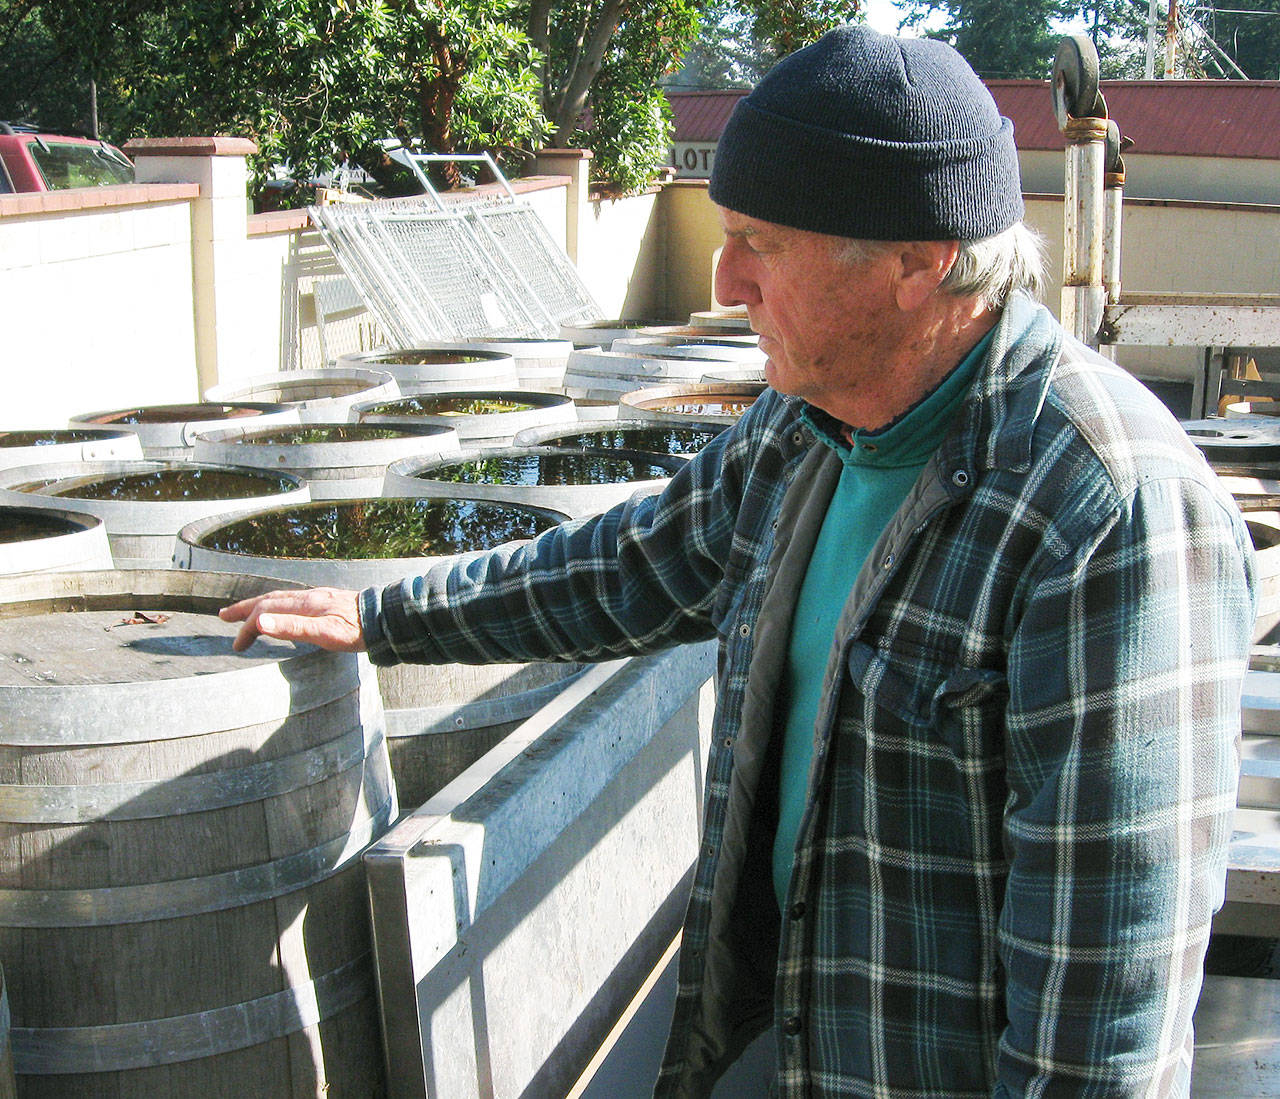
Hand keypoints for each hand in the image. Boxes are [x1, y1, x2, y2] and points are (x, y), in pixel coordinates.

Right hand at [219, 587, 365, 652]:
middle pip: (269, 600)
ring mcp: (317, 598)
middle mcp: (308, 597)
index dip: (248, 627)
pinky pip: (293, 602)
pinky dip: (278, 607)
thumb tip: (260, 622)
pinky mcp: (326, 602)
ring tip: (247, 614)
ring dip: (260, 606)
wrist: (384, 618)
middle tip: (224, 617)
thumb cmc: (356, 630)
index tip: (237, 645)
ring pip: (281, 599)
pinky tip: (283, 614)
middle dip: (245, 609)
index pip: (266, 612)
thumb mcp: (324, 633)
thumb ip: (292, 627)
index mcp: (304, 604)